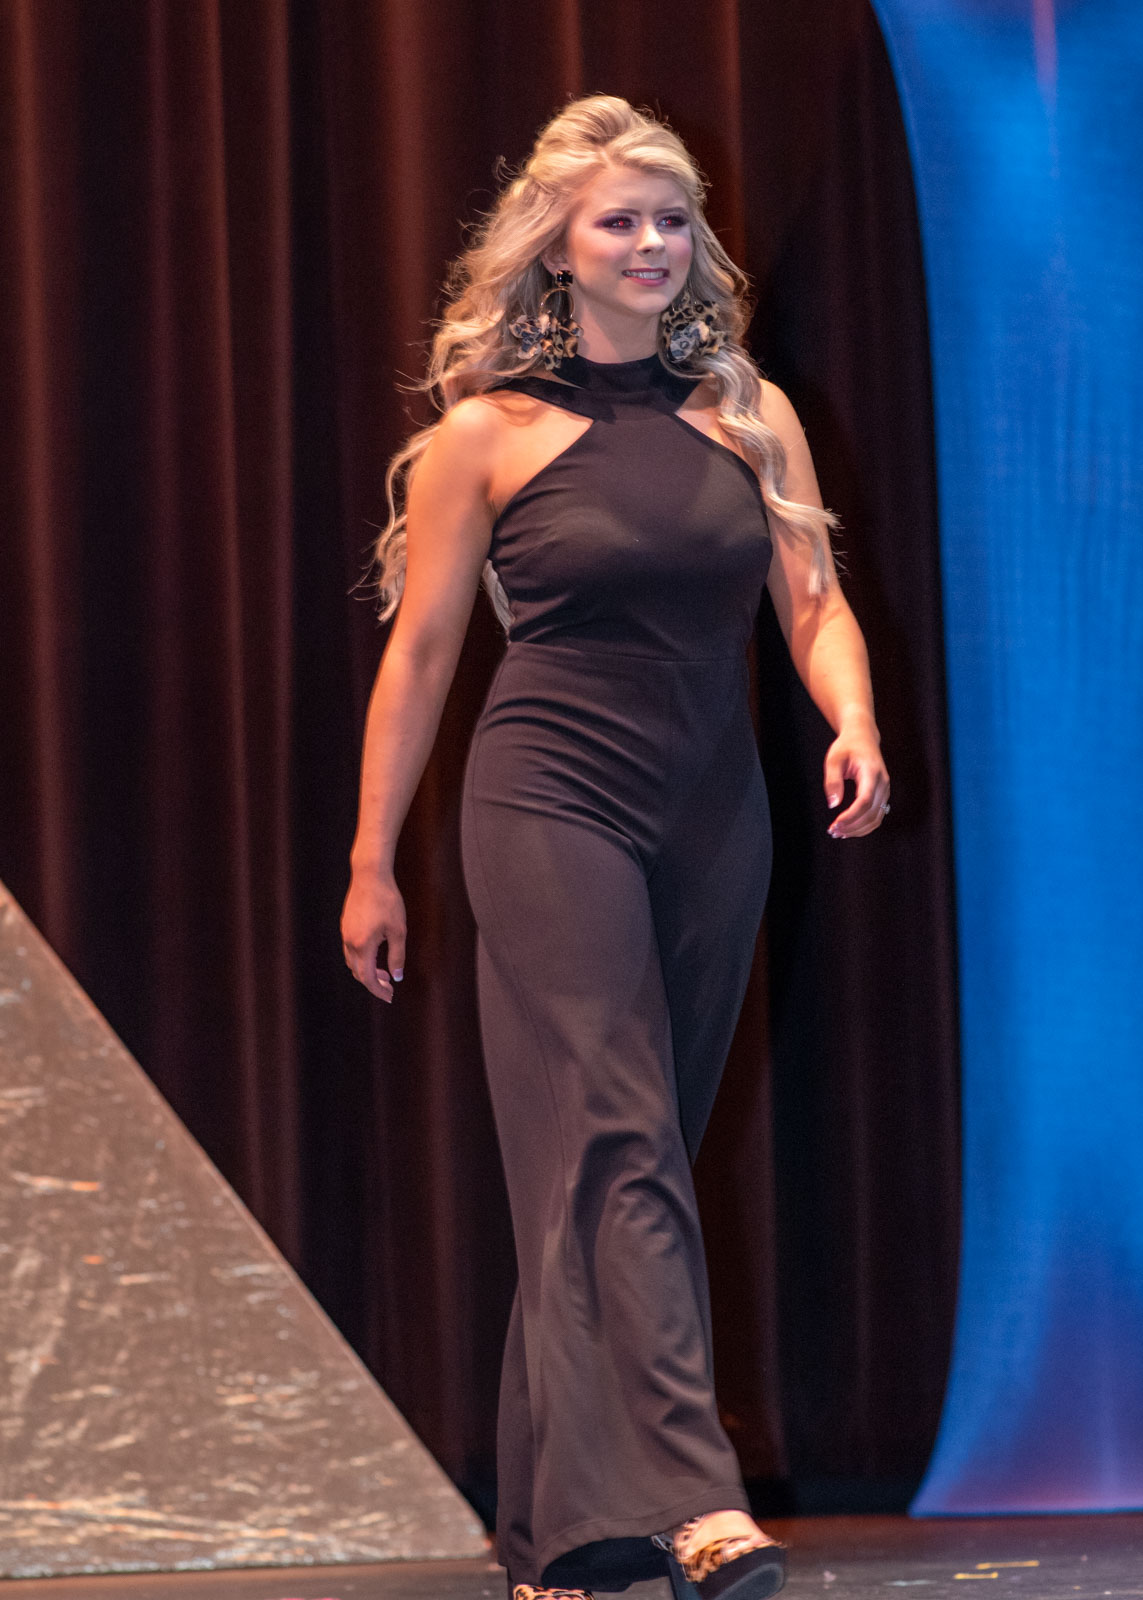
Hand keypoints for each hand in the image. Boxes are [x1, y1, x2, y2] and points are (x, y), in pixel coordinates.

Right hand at [341, 868, 405, 1001]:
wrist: (369, 875)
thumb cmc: (387, 901)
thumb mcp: (398, 930)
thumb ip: (397, 956)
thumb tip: (396, 977)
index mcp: (363, 945)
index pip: (368, 978)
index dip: (378, 990)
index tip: (389, 997)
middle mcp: (350, 942)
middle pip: (358, 972)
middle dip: (374, 983)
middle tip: (389, 988)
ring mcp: (345, 933)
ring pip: (352, 962)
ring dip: (366, 971)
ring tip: (384, 972)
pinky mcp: (345, 925)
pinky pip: (350, 950)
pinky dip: (361, 959)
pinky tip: (374, 954)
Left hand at [824, 717, 889, 837]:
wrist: (863, 737)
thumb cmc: (847, 746)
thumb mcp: (834, 759)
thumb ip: (832, 781)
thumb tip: (833, 805)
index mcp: (872, 772)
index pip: (865, 801)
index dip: (851, 816)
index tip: (835, 823)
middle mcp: (882, 782)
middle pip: (871, 813)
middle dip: (852, 826)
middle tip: (833, 831)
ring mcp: (885, 790)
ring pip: (876, 818)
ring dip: (858, 829)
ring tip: (839, 832)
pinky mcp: (882, 795)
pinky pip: (877, 816)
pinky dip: (864, 826)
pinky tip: (849, 829)